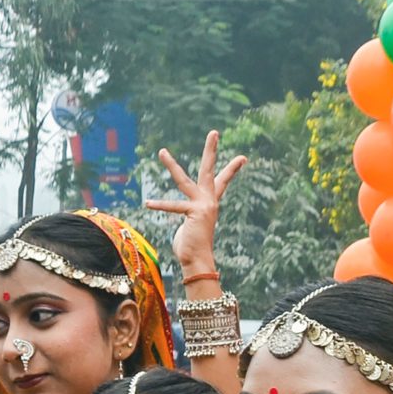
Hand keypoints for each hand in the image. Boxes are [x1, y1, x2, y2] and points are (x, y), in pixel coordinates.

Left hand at [145, 131, 249, 285]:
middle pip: (209, 170)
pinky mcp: (194, 213)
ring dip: (171, 165)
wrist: (198, 261)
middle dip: (211, 150)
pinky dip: (160, 206)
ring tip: (162, 151)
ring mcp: (203, 205)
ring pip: (184, 180)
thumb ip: (187, 216)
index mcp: (210, 203)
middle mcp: (209, 201)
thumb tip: (184, 220)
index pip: (222, 181)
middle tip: (214, 132)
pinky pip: (174, 207)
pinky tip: (148, 203)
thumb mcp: (190, 226)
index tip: (243, 157)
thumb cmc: (192, 246)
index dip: (232, 169)